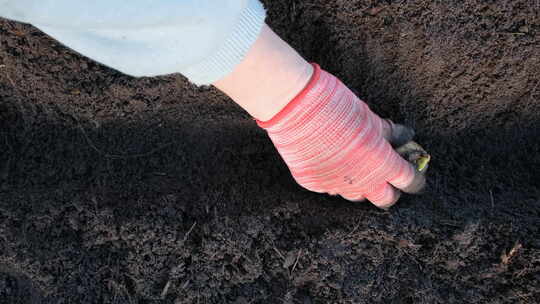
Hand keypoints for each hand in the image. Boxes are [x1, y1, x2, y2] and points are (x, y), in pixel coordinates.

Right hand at [258, 64, 426, 208]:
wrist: (294, 106)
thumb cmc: (336, 106)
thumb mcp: (369, 117)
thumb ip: (388, 133)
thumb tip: (406, 137)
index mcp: (382, 164)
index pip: (409, 181)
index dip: (416, 179)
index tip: (415, 175)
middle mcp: (361, 182)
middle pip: (385, 199)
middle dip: (389, 190)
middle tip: (386, 175)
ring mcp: (335, 186)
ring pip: (355, 195)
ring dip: (360, 184)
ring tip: (354, 164)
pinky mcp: (312, 184)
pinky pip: (328, 186)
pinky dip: (332, 176)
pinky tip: (327, 158)